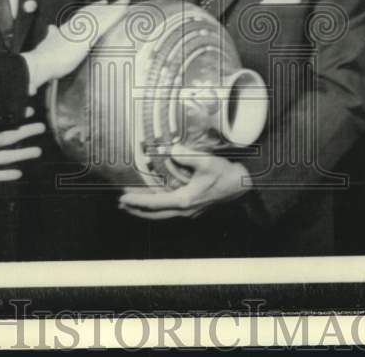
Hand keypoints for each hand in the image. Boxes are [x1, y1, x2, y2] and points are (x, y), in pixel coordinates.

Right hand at [23, 2, 129, 93]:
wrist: (40, 63)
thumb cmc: (43, 59)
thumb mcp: (47, 44)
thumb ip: (50, 35)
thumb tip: (50, 27)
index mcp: (65, 29)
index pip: (81, 16)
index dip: (91, 10)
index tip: (100, 5)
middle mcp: (75, 27)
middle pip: (91, 13)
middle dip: (103, 7)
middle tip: (115, 3)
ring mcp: (82, 31)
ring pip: (100, 16)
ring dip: (112, 10)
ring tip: (123, 5)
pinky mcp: (87, 37)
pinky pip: (105, 23)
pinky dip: (114, 16)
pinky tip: (122, 12)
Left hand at [117, 144, 251, 219]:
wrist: (242, 186)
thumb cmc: (226, 175)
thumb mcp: (207, 162)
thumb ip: (188, 156)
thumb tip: (170, 151)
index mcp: (185, 200)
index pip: (155, 203)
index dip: (137, 201)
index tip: (122, 198)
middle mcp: (185, 209)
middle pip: (154, 214)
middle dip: (137, 209)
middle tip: (121, 204)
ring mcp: (189, 211)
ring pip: (161, 213)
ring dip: (145, 209)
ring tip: (131, 203)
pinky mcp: (193, 207)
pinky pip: (169, 209)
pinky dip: (157, 205)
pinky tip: (152, 198)